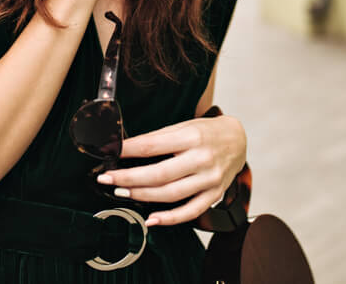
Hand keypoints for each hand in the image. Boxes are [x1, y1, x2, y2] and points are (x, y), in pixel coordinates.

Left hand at [96, 114, 246, 226]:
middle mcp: (202, 159)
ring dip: (142, 196)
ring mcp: (209, 180)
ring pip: (170, 194)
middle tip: (107, 179)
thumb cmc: (206, 132)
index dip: (128, 151)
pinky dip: (170, 219)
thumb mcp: (184, 126)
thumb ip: (159, 138)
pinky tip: (151, 219)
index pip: (153, 146)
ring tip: (122, 193)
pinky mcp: (214, 195)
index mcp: (192, 137)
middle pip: (159, 174)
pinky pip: (190, 211)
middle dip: (128, 178)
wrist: (238, 140)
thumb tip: (128, 149)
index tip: (110, 153)